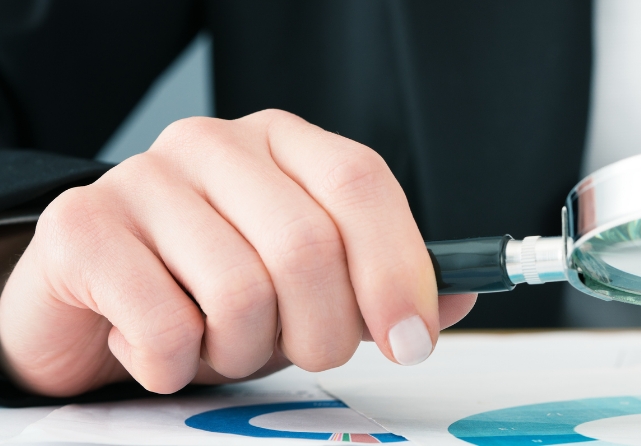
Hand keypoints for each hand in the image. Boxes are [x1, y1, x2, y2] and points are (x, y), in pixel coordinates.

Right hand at [0, 110, 475, 396]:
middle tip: (304, 353)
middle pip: (308, 245)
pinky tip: (165, 350)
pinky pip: (167, 326)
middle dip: (323, 331)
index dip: (398, 269)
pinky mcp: (83, 230)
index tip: (412, 339)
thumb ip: (382, 284)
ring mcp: (142, 179)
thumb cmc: (209, 290)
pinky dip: (179, 365)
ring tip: (220, 343)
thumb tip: (458, 295)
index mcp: (281, 142)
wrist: (91, 304)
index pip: (361, 183)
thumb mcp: (311, 288)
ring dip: (243, 352)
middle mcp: (212, 145)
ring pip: (241, 293)